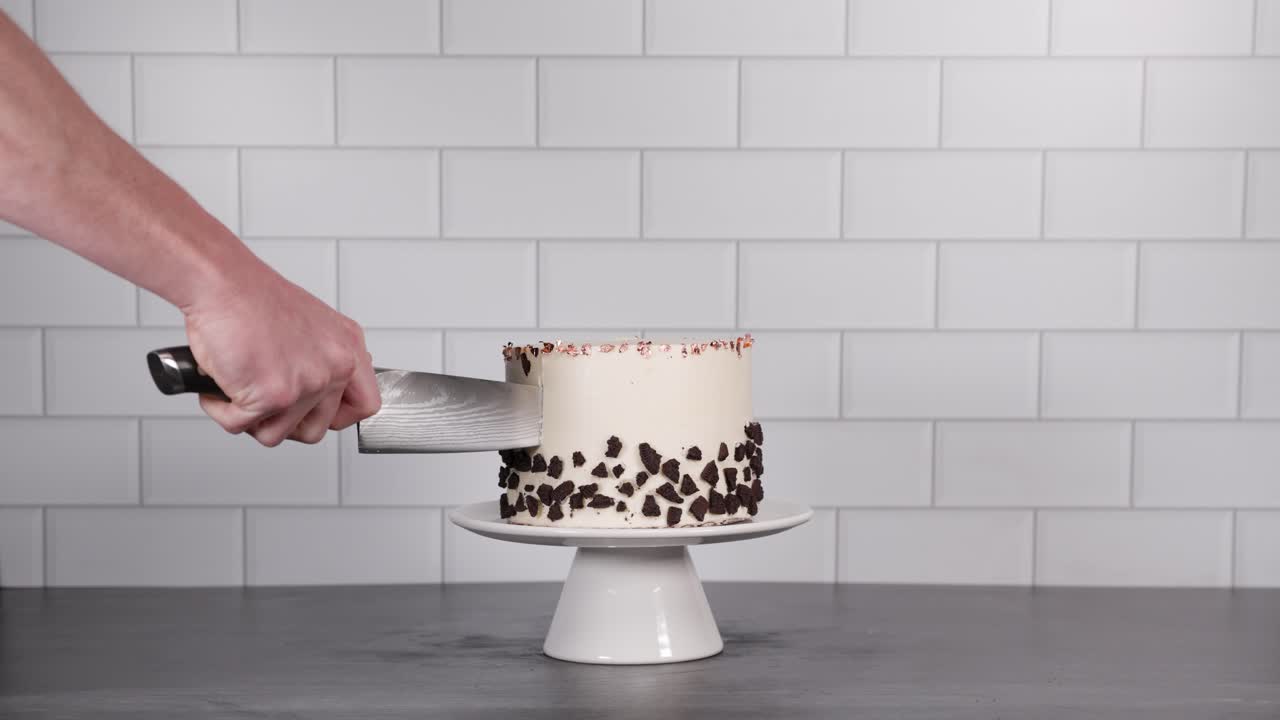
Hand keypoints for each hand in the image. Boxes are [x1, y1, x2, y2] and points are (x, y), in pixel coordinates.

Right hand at [182, 261, 380, 446]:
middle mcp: (335, 366)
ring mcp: (308, 384)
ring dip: (248, 417)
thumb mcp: (310, 324)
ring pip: (275, 434)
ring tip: (235, 386)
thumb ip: (321, 359)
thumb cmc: (252, 299)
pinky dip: (220, 409)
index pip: (365, 405)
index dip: (335, 417)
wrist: (224, 283)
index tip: (312, 414)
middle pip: (315, 429)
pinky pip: (239, 425)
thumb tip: (313, 394)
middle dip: (281, 422)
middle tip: (260, 403)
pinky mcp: (274, 395)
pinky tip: (217, 386)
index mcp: (348, 348)